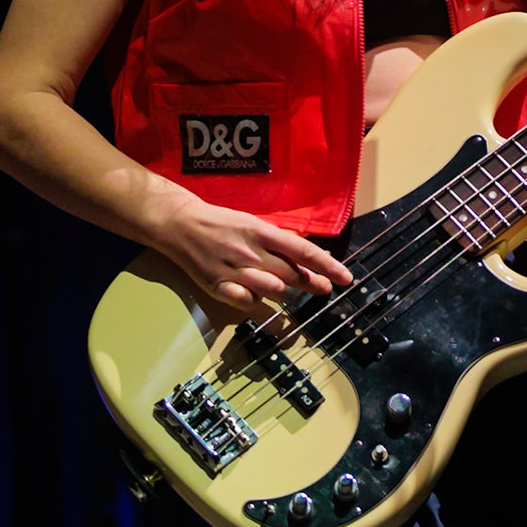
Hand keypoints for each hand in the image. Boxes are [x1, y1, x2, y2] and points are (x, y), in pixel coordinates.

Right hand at [154, 198, 352, 314]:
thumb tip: (313, 256)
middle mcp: (251, 252)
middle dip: (312, 283)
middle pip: (292, 274)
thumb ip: (281, 241)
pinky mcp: (217, 286)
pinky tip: (257, 297)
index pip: (303, 251)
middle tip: (324, 289)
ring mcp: (234, 270)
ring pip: (274, 291)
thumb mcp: (254, 224)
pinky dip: (256, 303)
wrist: (181, 225)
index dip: (327, 266)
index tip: (345, 277)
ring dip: (285, 292)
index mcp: (261, 232)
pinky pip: (247, 303)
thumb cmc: (223, 223)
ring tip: (286, 289)